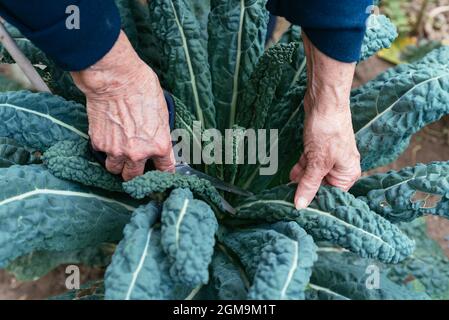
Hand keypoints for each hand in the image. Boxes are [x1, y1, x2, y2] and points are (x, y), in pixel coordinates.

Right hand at [71, 31, 174, 180]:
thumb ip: (160, 132)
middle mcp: (138, 153)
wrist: (115, 79)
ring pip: (115, 169)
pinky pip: (102, 153)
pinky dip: (104, 148)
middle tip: (134, 164)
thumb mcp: (162, 111)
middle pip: (135, 176)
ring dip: (117, 163)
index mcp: (159, 145)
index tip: (160, 171)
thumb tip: (160, 140)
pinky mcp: (99, 144)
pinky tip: (107, 135)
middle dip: (135, 171)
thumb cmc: (142, 87)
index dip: (163, 171)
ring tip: (118, 152)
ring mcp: (117, 151)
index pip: (165, 169)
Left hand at [290, 32, 360, 208]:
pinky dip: (301, 168)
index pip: (333, 195)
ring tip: (286, 191)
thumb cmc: (328, 130)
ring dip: (301, 179)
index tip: (301, 210)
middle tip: (290, 201)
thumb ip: (309, 184)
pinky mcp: (319, 148)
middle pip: (322, 186)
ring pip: (314, 174)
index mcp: (348, 173)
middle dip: (307, 190)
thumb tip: (301, 205)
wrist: (324, 101)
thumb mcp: (317, 162)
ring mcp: (330, 157)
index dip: (317, 202)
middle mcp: (341, 167)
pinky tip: (291, 175)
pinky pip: (310, 163)